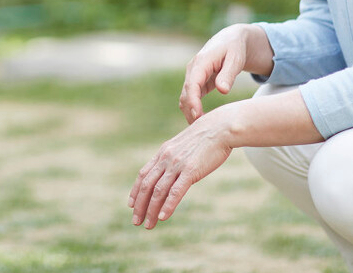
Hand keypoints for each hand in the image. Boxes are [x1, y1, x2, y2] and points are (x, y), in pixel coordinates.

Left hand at [129, 109, 234, 228]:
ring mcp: (177, 164)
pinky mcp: (191, 170)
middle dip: (140, 205)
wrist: (221, 127)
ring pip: (158, 191)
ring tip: (148, 225)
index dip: (136, 191)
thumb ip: (176, 155)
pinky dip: (167, 205)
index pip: (143, 174)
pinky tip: (162, 217)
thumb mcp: (185, 144)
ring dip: (151, 210)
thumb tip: (175, 167)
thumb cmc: (207, 135)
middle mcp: (166, 158)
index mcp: (164, 152)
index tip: (131, 205)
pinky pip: (175, 191)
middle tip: (136, 221)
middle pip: (147, 185)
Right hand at [179, 25, 249, 122]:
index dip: (193, 102)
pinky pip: (191, 97)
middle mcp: (193, 69)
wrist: (231, 40)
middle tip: (201, 131)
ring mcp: (193, 76)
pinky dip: (194, 109)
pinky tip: (204, 122)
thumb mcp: (236, 59)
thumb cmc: (235, 48)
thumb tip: (222, 90)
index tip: (198, 117)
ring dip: (190, 112)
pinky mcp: (197, 82)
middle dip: (190, 112)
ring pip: (186, 97)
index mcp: (201, 62)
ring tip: (202, 130)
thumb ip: (228, 74)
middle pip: (185, 94)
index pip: (192, 84)